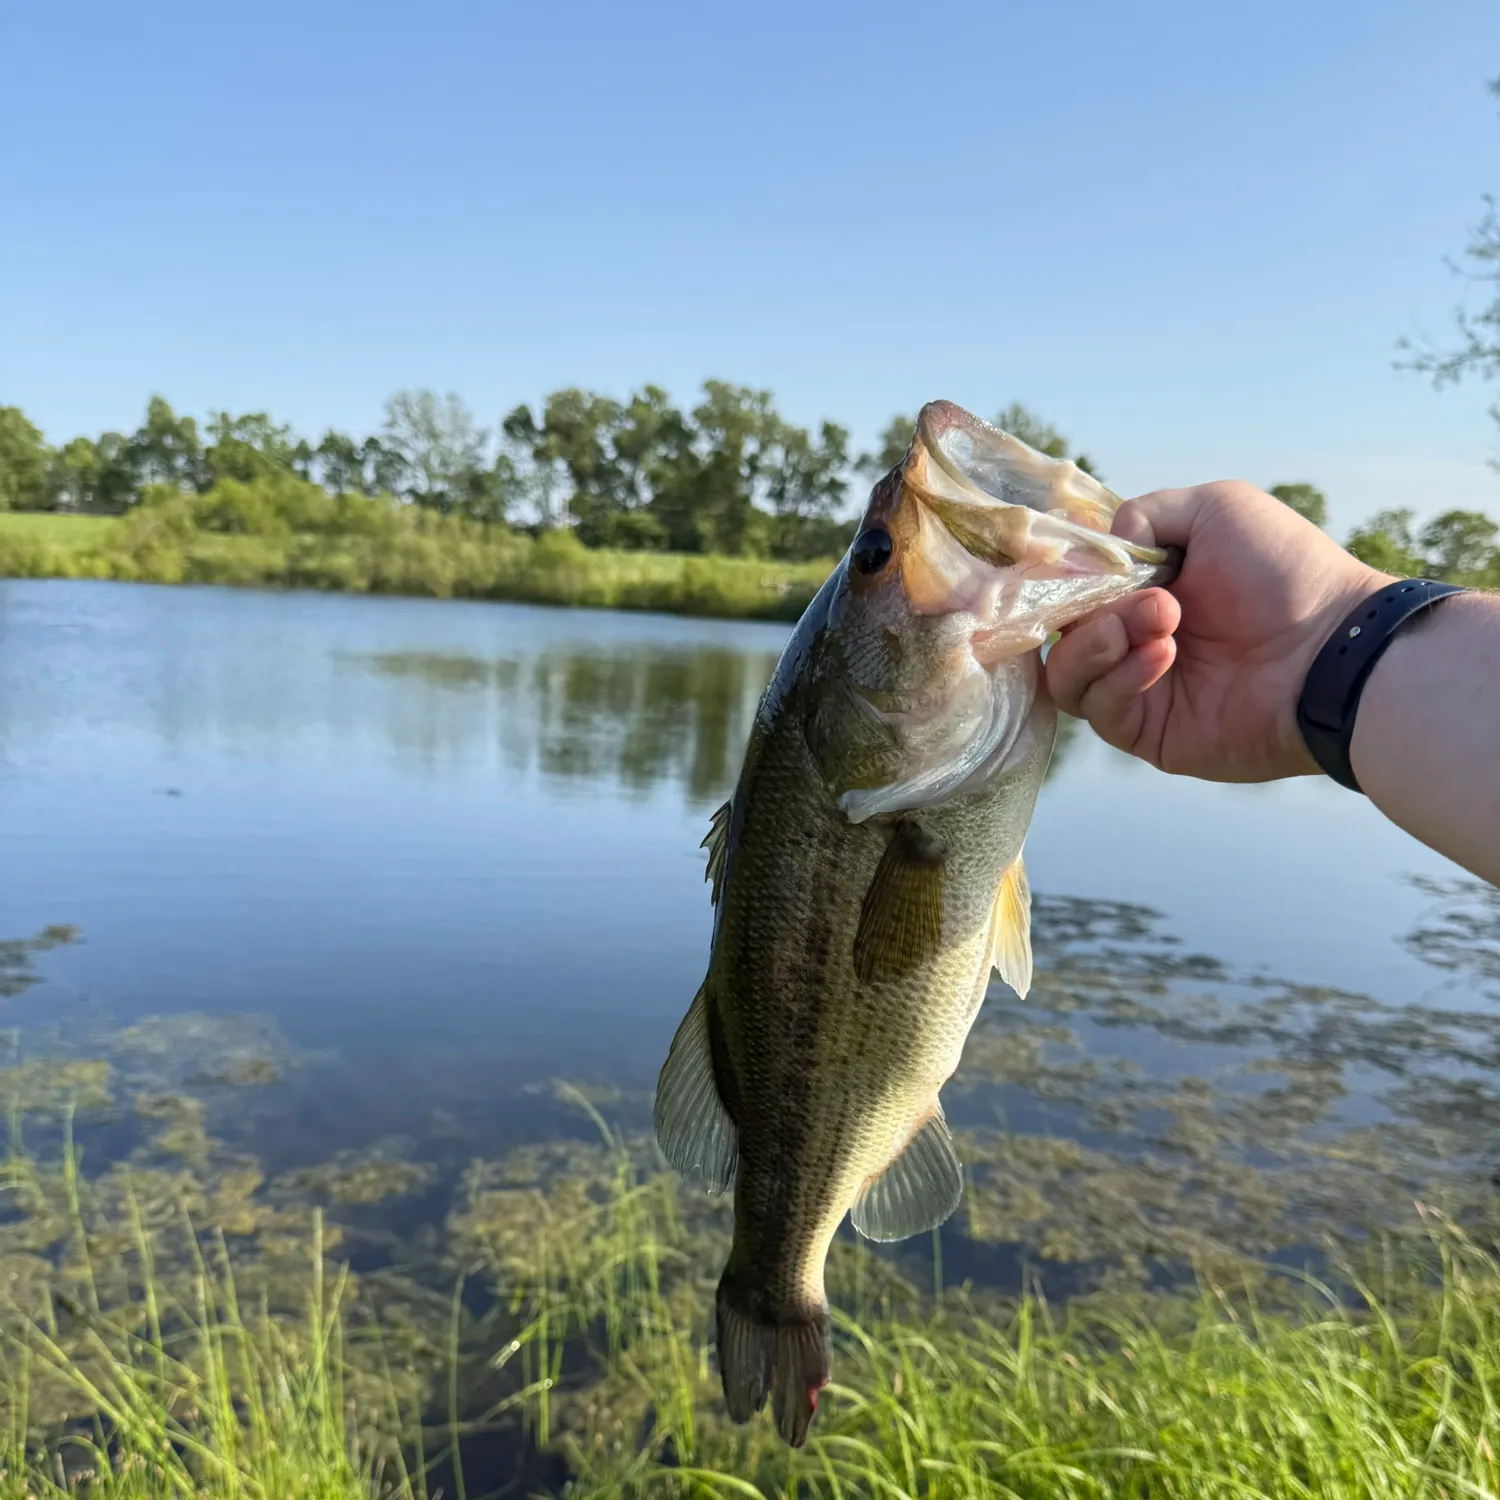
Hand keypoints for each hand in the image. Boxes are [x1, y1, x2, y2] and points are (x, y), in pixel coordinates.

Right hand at [1046, 481, 1389, 782]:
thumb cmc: (1285, 573)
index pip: (1072, 587)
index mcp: (1145, 588)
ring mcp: (1138, 688)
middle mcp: (1133, 638)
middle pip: (1060, 632)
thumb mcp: (1217, 508)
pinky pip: (1098, 708)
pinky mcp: (1146, 732)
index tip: (1077, 566)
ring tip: (1159, 624)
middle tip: (1152, 600)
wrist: (1333, 649)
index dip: (1064, 577)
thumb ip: (1145, 514)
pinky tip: (1164, 656)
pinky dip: (1122, 677)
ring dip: (1098, 643)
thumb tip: (1098, 552)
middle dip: (1092, 609)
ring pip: (1065, 675)